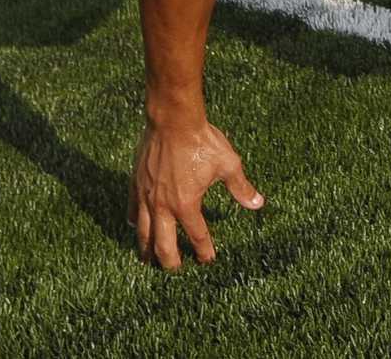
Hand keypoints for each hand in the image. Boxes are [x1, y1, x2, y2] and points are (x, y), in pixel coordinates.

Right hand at [131, 119, 264, 269]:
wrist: (174, 120)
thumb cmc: (202, 141)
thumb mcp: (228, 165)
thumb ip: (241, 188)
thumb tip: (258, 204)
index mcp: (187, 205)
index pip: (197, 237)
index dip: (204, 252)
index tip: (208, 261)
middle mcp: (164, 206)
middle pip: (164, 245)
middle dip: (170, 262)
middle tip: (174, 270)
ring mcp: (147, 195)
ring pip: (143, 232)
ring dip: (146, 249)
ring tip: (148, 260)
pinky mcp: (136, 182)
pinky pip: (132, 208)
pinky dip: (133, 220)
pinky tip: (135, 226)